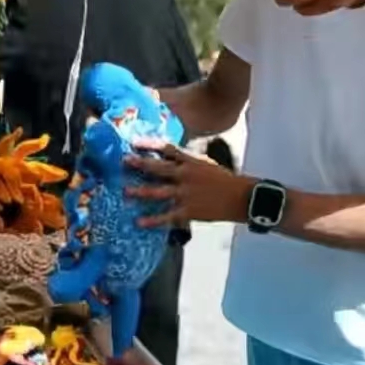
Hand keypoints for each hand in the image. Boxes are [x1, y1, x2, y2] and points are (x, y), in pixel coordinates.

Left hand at [124, 140, 252, 227]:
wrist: (240, 198)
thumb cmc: (224, 180)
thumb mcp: (206, 164)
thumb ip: (188, 160)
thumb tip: (172, 156)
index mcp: (191, 162)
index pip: (168, 149)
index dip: (150, 144)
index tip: (134, 142)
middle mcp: (185, 175)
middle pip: (159, 168)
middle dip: (140, 164)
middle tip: (124, 161)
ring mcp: (185, 193)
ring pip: (158, 192)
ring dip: (140, 191)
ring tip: (126, 192)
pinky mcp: (188, 210)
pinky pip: (167, 215)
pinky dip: (153, 220)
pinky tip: (139, 222)